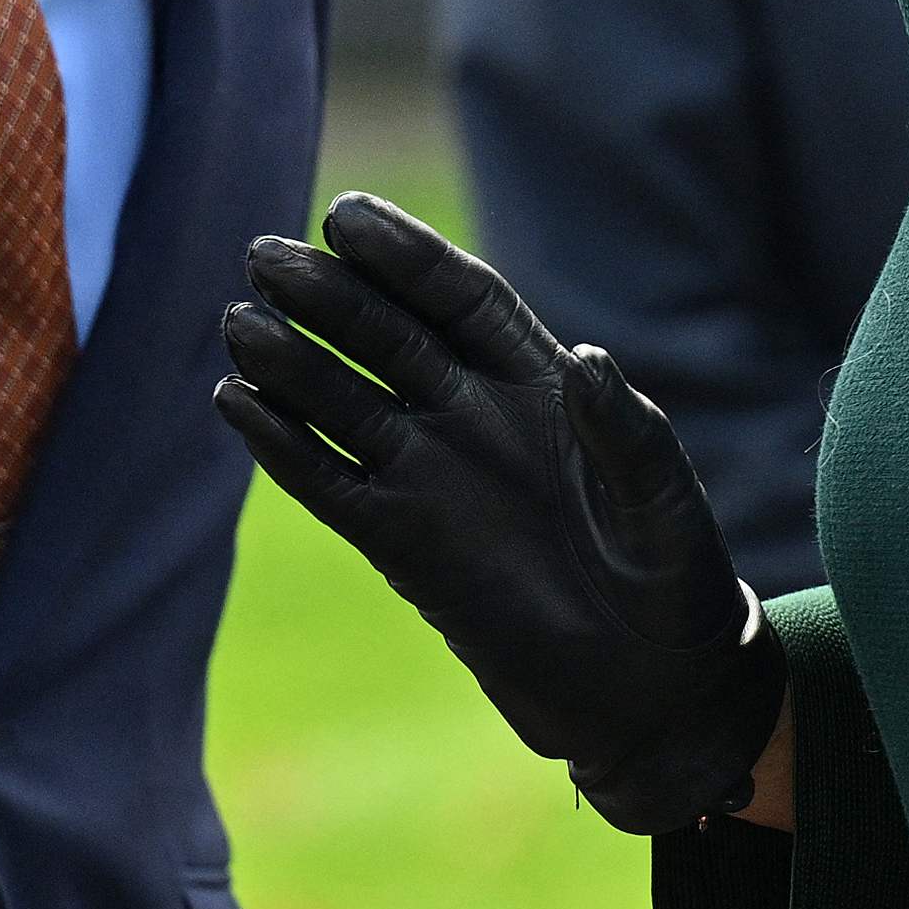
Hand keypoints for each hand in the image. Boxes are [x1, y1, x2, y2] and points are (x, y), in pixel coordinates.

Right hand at [215, 193, 785, 833]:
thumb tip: (585, 358)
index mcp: (539, 381)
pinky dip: (282, 445)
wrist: (645, 692)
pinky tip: (236, 402)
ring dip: (290, 362)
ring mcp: (430, 475)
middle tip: (266, 256)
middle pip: (387, 336)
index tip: (347, 216)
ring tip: (239, 321)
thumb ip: (627, 432)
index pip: (460, 297)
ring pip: (345, 402)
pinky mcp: (400, 543)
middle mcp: (473, 415)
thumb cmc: (671, 580)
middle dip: (329, 295)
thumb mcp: (664, 502)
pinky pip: (329, 482)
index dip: (405, 256)